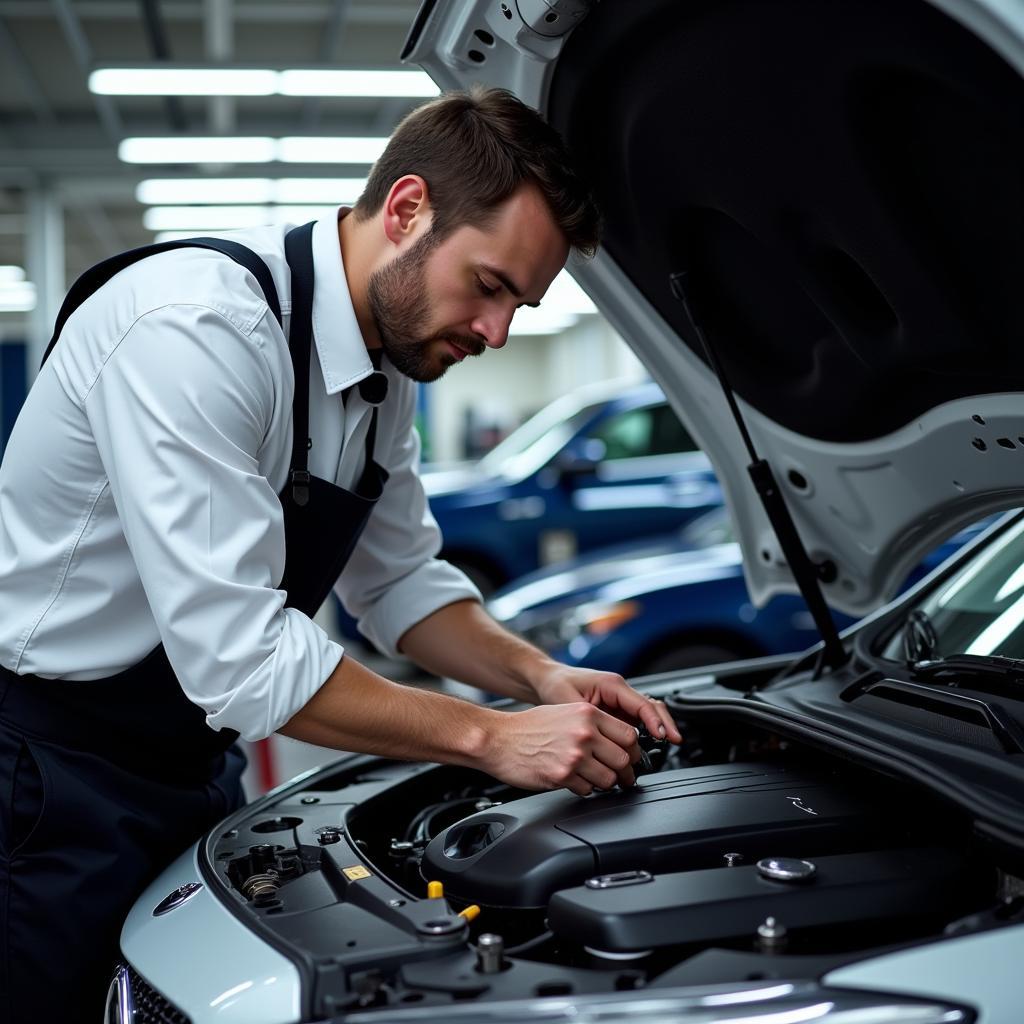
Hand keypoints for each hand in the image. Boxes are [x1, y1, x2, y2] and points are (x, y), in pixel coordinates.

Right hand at [482, 702, 641, 794]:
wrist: (498, 739)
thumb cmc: (528, 726)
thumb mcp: (564, 711)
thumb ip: (591, 723)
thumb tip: (616, 739)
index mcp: (587, 714)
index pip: (628, 735)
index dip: (632, 749)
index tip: (630, 756)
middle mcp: (584, 733)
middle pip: (623, 759)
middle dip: (623, 771)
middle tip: (619, 775)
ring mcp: (574, 756)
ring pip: (609, 779)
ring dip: (604, 782)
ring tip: (594, 778)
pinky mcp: (562, 776)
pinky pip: (588, 790)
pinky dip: (585, 788)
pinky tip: (575, 780)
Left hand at [532, 663, 682, 744]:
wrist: (547, 679)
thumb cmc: (556, 684)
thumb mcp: (568, 702)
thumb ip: (587, 719)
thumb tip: (601, 738)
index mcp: (612, 684)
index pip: (642, 703)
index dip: (655, 720)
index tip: (663, 736)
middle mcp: (620, 692)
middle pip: (652, 707)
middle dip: (665, 723)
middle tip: (674, 741)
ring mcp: (620, 702)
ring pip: (648, 715)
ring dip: (658, 729)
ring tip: (667, 746)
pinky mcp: (616, 712)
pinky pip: (637, 722)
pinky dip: (645, 733)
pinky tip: (647, 748)